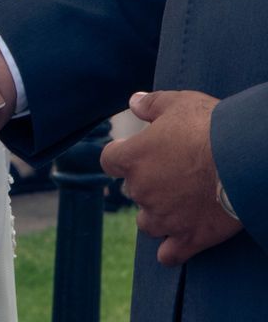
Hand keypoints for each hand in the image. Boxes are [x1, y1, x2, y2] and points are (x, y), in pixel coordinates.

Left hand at [100, 90, 242, 265]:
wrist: (246, 158)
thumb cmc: (211, 126)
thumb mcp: (178, 104)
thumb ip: (151, 104)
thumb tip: (134, 101)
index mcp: (132, 158)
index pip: (109, 160)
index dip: (121, 155)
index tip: (136, 151)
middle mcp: (141, 190)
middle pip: (131, 190)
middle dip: (146, 182)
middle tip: (172, 171)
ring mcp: (163, 217)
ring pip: (146, 223)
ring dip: (156, 214)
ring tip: (176, 204)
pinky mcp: (188, 237)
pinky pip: (169, 254)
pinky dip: (170, 251)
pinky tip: (175, 244)